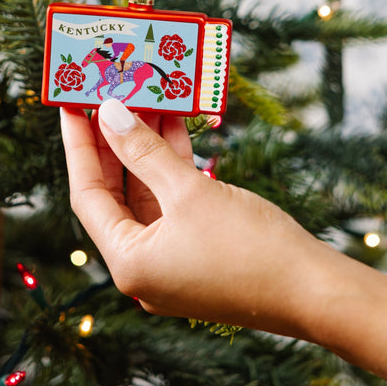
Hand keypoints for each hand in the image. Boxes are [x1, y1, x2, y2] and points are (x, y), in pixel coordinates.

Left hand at [61, 98, 386, 385]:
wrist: (315, 290)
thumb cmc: (249, 246)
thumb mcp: (190, 192)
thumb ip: (145, 152)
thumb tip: (110, 114)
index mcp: (129, 262)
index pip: (88, 195)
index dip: (80, 145)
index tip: (72, 105)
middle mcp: (144, 266)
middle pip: (116, 192)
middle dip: (114, 141)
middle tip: (106, 95)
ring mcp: (172, 260)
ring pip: (148, 193)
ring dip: (146, 147)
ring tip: (145, 98)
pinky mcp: (198, 252)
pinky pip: (173, 201)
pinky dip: (172, 166)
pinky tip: (175, 127)